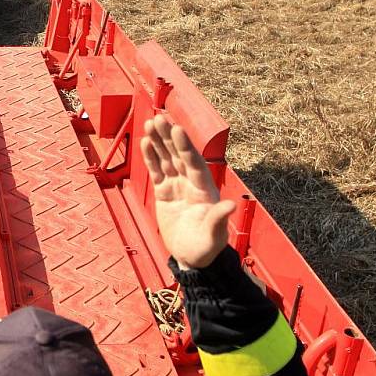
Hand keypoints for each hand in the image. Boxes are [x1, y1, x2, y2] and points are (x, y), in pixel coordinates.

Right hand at [140, 115, 235, 269]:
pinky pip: (156, 170)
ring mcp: (177, 185)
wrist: (191, 257)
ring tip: (150, 123)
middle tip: (160, 118)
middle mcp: (191, 182)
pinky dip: (151, 156)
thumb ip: (218, 219)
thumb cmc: (205, 248)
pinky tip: (145, 141)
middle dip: (169, 137)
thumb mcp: (213, 237)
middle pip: (179, 155)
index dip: (185, 147)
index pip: (193, 163)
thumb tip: (230, 205)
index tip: (177, 130)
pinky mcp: (164, 191)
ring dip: (159, 141)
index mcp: (204, 189)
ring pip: (166, 158)